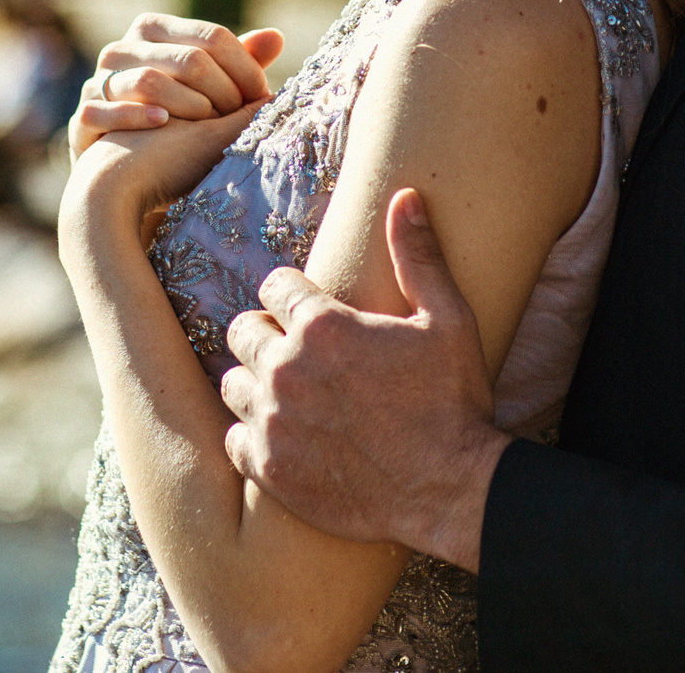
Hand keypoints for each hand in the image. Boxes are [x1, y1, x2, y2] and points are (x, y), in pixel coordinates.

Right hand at [71, 15, 287, 155]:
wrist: (121, 173)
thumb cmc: (173, 124)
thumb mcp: (207, 90)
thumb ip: (238, 62)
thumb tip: (276, 36)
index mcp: (154, 31)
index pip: (211, 36)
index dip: (244, 67)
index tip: (262, 97)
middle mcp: (122, 50)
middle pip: (187, 58)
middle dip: (221, 90)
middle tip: (238, 117)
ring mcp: (98, 83)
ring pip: (147, 80)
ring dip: (185, 102)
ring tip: (207, 121)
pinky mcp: (84, 118)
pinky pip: (105, 109)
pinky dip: (136, 115)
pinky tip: (163, 123)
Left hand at [219, 190, 509, 570]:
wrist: (451, 489)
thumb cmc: (453, 401)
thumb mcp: (446, 319)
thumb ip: (418, 255)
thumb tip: (404, 196)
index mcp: (323, 326)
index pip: (274, 285)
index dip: (293, 295)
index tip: (312, 311)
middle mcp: (286, 370)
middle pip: (242, 330)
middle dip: (267, 334)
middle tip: (301, 352)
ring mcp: (274, 423)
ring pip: (231, 383)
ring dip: (255, 383)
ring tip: (290, 393)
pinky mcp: (270, 469)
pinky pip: (234, 440)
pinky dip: (253, 436)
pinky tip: (286, 436)